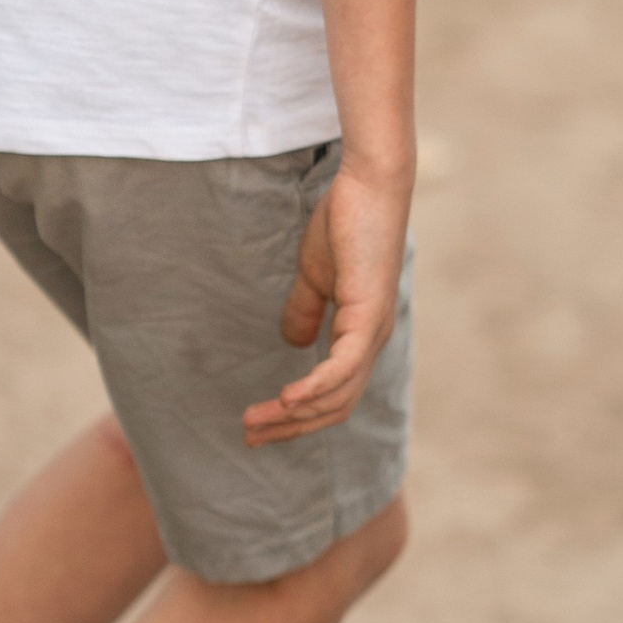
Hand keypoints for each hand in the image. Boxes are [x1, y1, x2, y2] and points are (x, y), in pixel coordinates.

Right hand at [244, 158, 411, 444]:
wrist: (368, 185)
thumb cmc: (345, 223)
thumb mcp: (315, 276)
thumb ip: (306, 310)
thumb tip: (293, 342)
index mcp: (360, 336)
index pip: (333, 395)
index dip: (297, 416)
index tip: (258, 425)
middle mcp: (371, 341)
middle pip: (335, 406)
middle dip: (291, 427)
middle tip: (249, 436)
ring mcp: (373, 330)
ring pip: (337, 394)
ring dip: (293, 414)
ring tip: (255, 422)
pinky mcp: (369, 313)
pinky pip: (343, 366)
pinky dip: (316, 388)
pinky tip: (287, 399)